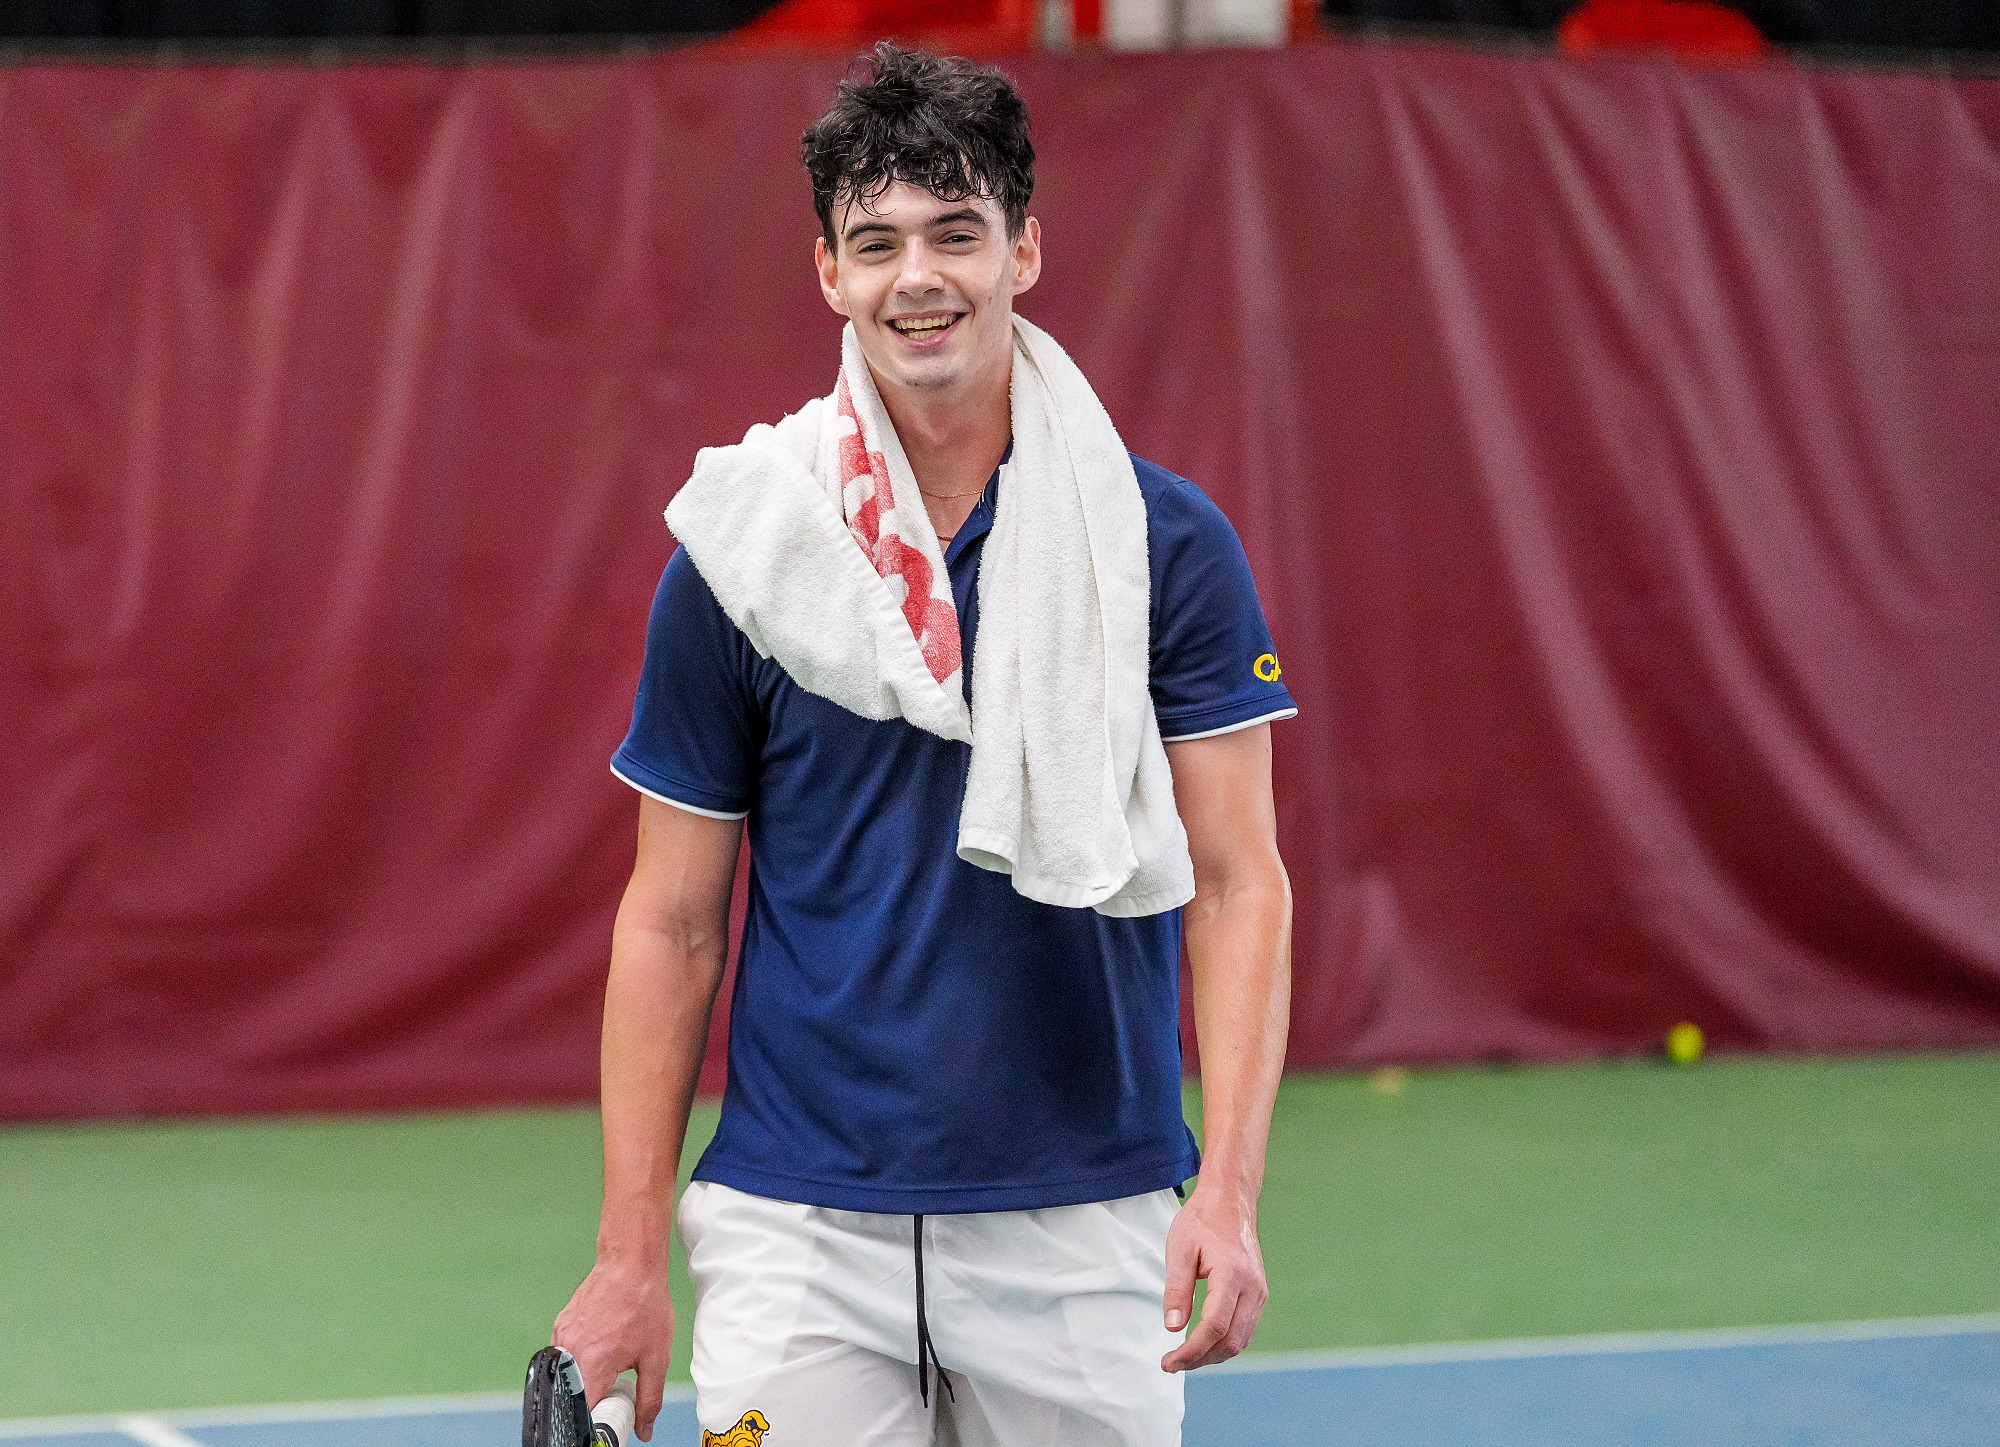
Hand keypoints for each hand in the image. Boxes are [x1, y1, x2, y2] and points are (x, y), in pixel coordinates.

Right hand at [552, 1252, 675, 1441]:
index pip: (584, 1412)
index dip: (598, 1421)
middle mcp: (569, 1352)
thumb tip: (644, 1429)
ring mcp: (561, 1338)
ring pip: (569, 1375)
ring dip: (588, 1376)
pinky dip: (583, 1357)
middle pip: (574, 1395)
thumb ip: (649, 1398)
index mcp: (592, 1363)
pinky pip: (567, 1355)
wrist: (630, 1263)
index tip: (611, 1418)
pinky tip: (603, 1342)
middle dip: (594, 1399)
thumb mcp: (656, 1356)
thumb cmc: (645, 1304)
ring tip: (612, 1356)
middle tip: (616, 1385)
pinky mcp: (559, 1327)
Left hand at [1159, 1181, 1267, 1372]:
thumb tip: (1172, 1329)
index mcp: (1232, 1274)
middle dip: (1201, 1359)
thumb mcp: (1180, 1249)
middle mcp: (1253, 1287)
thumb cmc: (1202, 1221)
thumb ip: (1177, 1290)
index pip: (1215, 1326)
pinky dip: (1224, 1343)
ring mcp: (1259, 1292)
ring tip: (1184, 1357)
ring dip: (1213, 1355)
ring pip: (1240, 1340)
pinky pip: (1245, 1329)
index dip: (1191, 1351)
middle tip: (1172, 1363)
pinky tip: (1203, 1343)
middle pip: (1231, 1341)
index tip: (1169, 1362)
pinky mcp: (1258, 1294)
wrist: (1231, 1200)